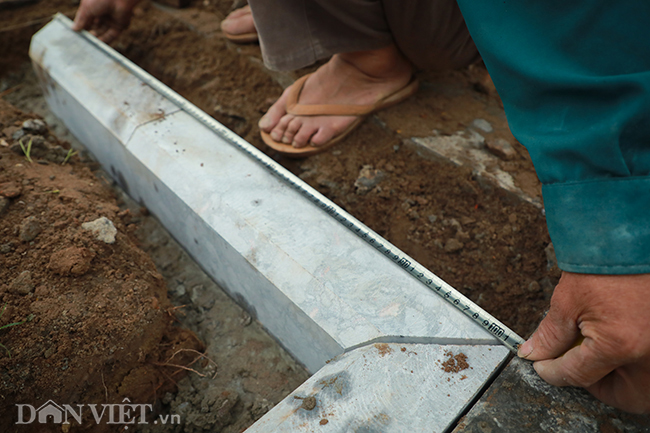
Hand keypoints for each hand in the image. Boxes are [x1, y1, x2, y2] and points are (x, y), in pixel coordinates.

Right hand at [72, 0, 139, 42]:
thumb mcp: (86, 9)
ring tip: (88, 46)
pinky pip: (111, 35)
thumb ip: (81, 19)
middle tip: (81, 43)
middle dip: (88, 34)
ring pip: (102, 32)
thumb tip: (74, 29)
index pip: (86, 19)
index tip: (75, 35)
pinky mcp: (120, 25)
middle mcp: (102, 13)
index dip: (81, 26)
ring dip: (95, 39)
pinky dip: (105, 41)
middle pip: (94, 27)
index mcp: (93, 6)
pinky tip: (98, 46)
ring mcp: (111, 20)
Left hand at [518, 272, 649, 413]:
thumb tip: (534, 353)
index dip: (553, 372)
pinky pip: (648, 362)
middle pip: (625, 395)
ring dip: (619, 378)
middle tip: (573, 366)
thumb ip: (550, 335)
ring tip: (593, 353)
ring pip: (642, 385)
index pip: (579, 375)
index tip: (542, 366)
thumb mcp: (567, 300)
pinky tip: (611, 342)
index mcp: (620, 345)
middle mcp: (648, 353)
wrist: (628, 238)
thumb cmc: (602, 264)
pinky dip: (632, 362)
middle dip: (597, 387)